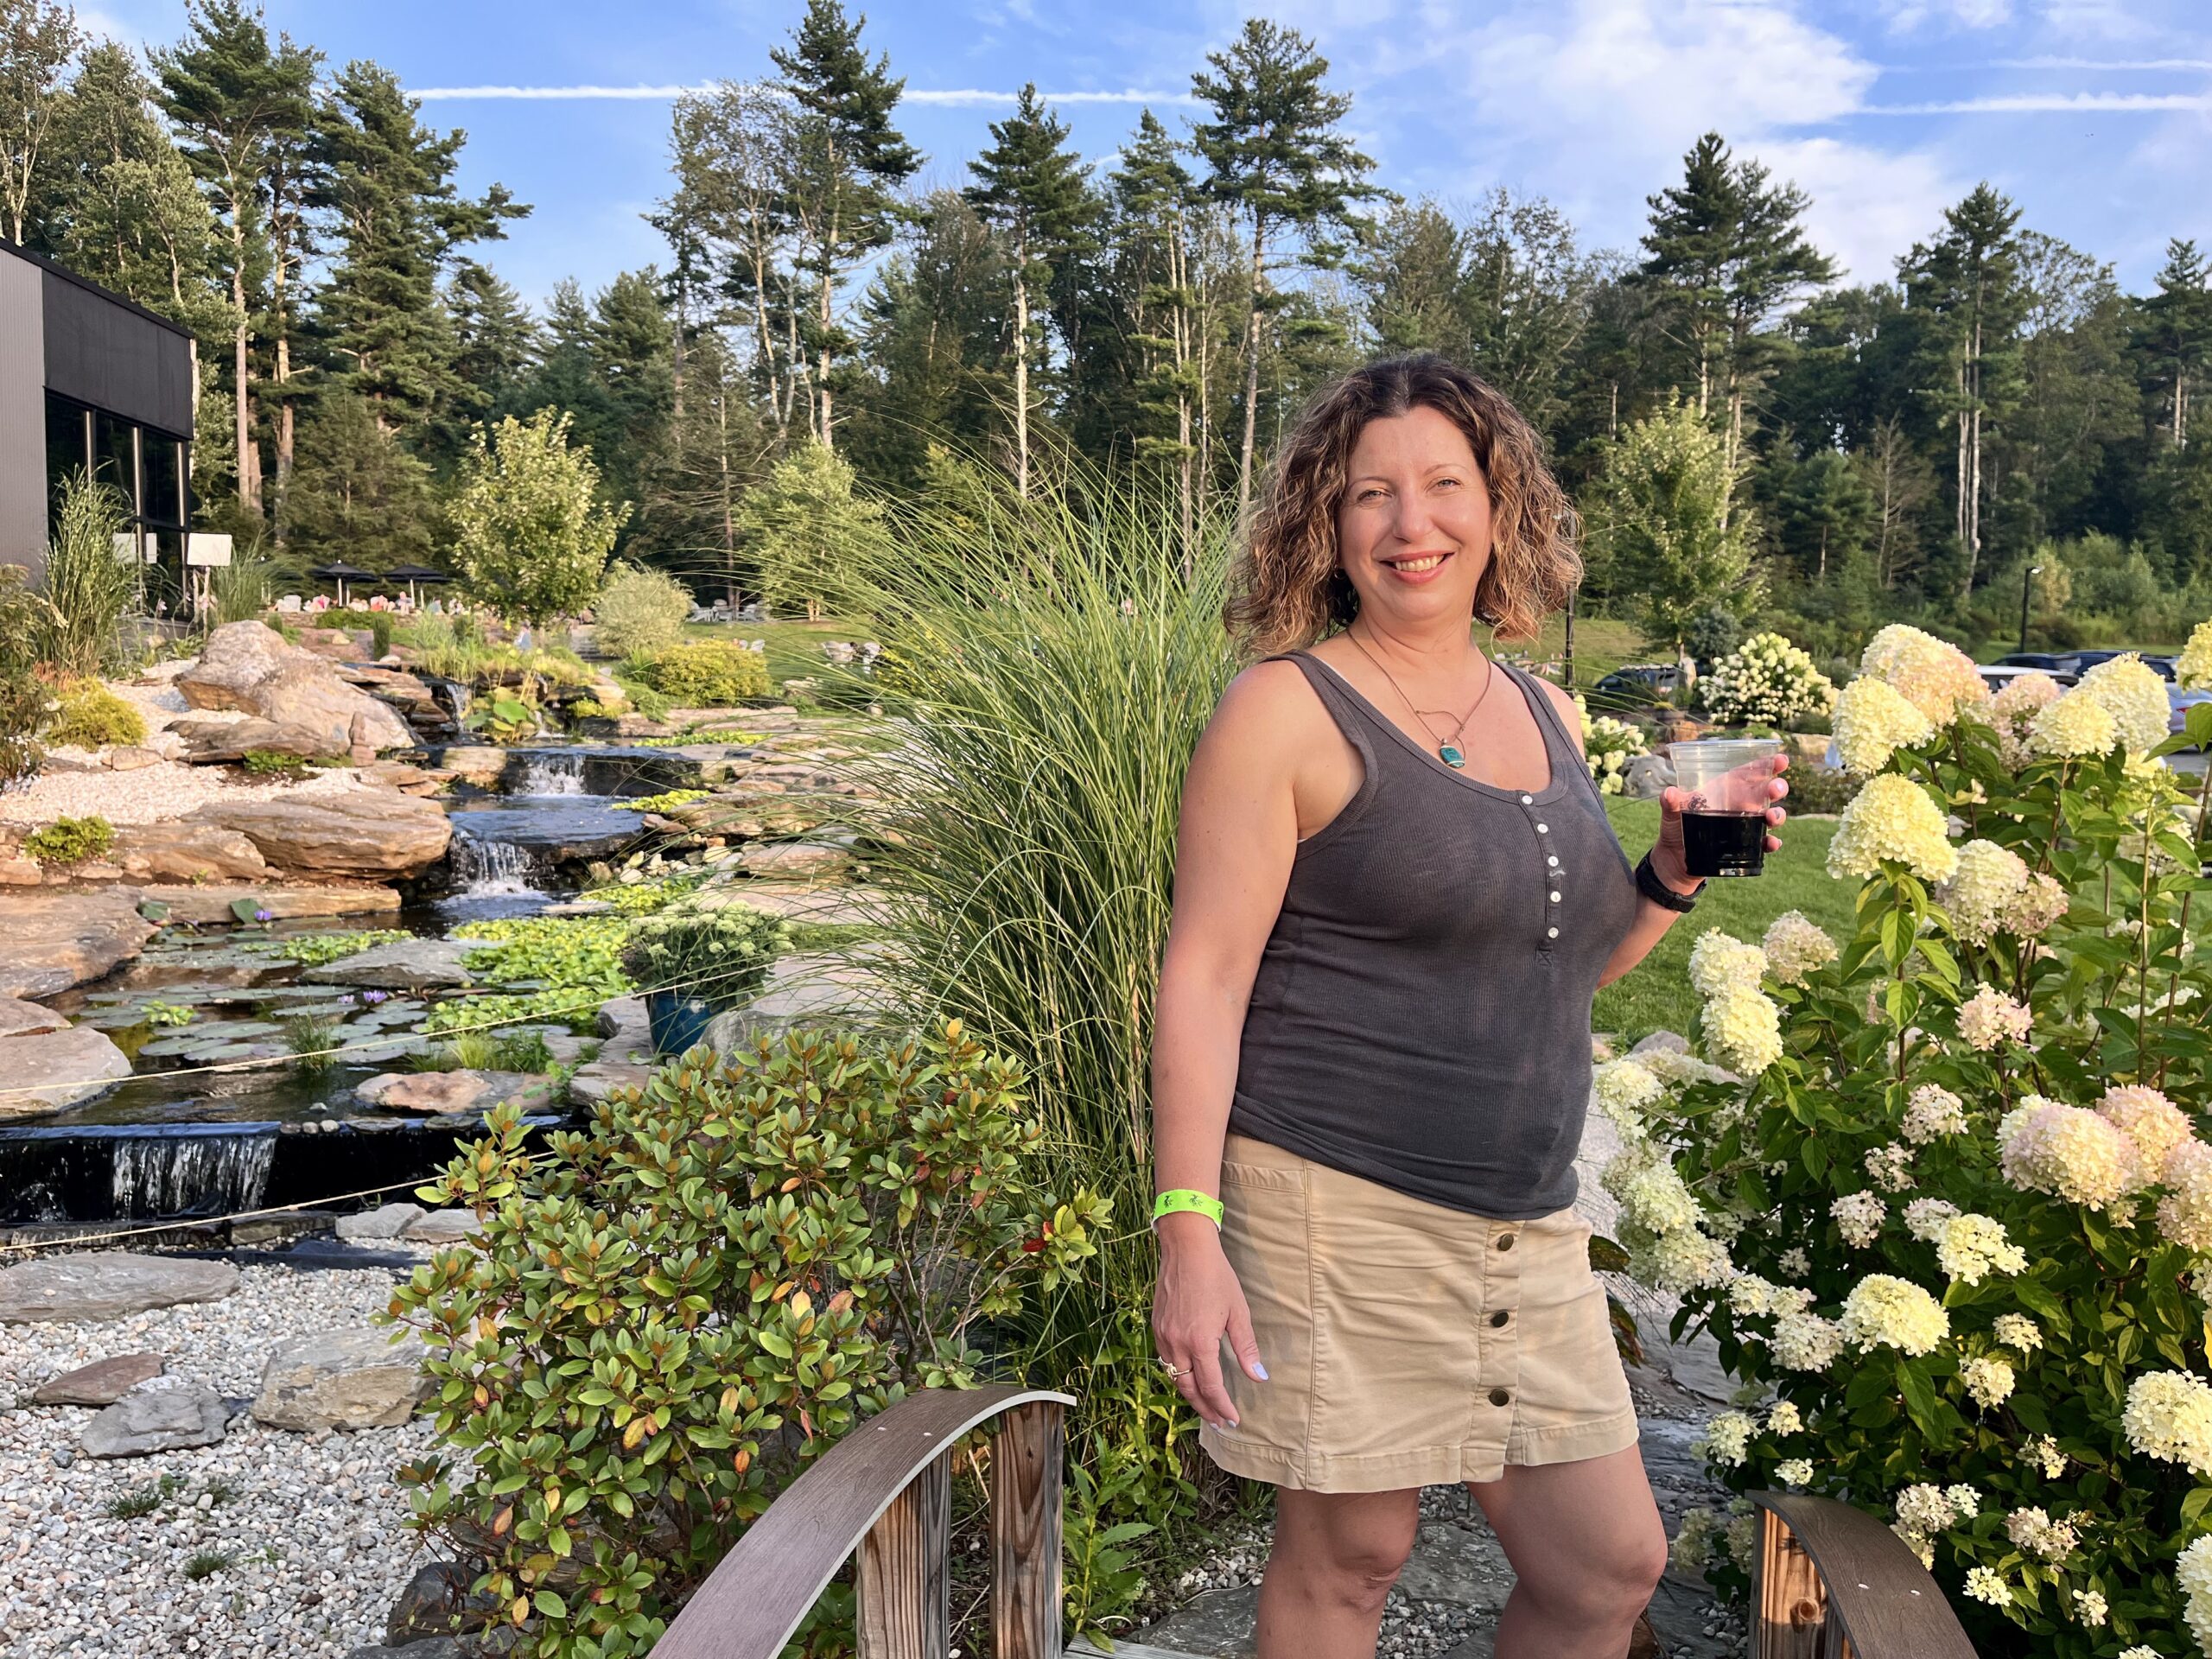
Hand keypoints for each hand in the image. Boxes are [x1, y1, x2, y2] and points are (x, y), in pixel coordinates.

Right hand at [1151, 1215, 1266, 1429]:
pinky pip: (1166, 1359)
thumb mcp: (1238, 1311)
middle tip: (1219, 1422)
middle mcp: (1177, 1342)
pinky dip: (1178, 1374)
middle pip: (1188, 1388)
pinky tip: (1189, 1375)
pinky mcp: (1156, 1326)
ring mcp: (1163, 1334)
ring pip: (1174, 1376)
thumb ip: (1246, 1347)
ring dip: (1190, 1394)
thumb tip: (1259, 1377)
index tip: (1233, 1419)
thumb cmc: (1216, 1276)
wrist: (1186, 1248)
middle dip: (1205, 1408)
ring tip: (1206, 1405)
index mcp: (1199, 1341)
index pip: (1211, 1386)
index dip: (1223, 1406)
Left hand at [1652, 753, 1790, 890]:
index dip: (1767, 764)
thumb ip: (1670, 803)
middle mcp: (1741, 805)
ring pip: (1772, 816)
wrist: (1675, 859)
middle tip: (1776, 789)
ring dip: (1777, 815)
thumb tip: (1669, 793)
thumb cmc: (1676, 827)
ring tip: (1771, 817)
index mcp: (1726, 789)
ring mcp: (1746, 825)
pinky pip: (1764, 843)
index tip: (1781, 759)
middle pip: (1767, 792)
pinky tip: (1771, 843)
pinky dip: (1771, 843)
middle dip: (1777, 787)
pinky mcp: (1747, 846)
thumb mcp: (1672, 813)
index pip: (1751, 772)